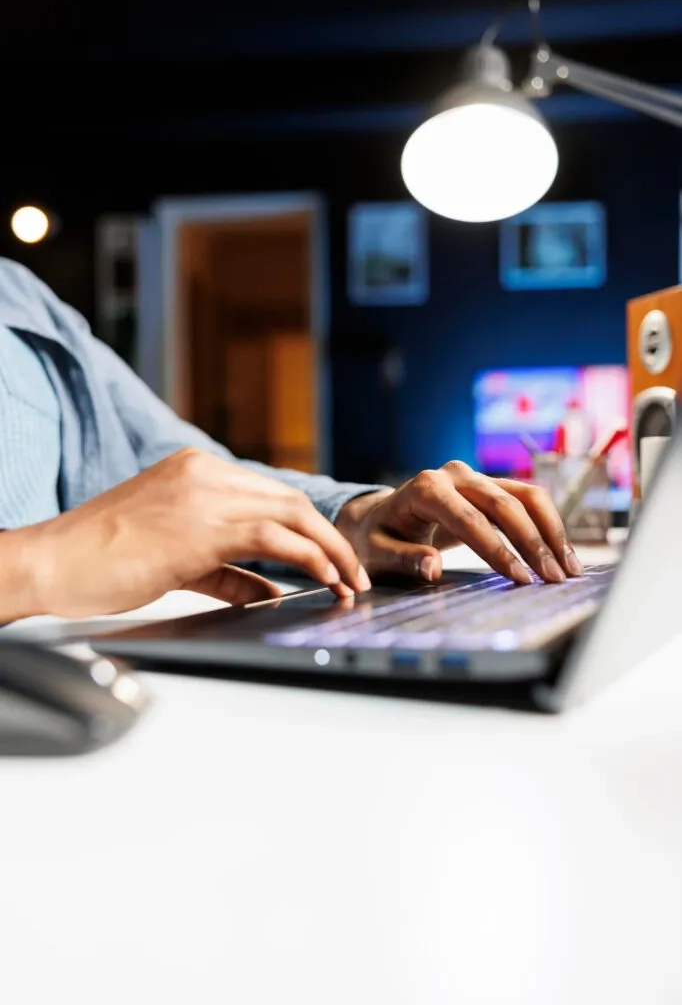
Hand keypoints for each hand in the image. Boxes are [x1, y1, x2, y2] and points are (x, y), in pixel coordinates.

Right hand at [21, 449, 370, 617]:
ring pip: (291, 514)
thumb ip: (227, 571)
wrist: (51, 562)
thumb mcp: (174, 559)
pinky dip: (310, 558)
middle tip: (353, 573)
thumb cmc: (100, 562)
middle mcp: (204, 473)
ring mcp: (203, 495)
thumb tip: (269, 590)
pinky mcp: (202, 527)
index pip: (270, 494)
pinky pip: (274, 538)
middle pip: (290, 500)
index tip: (331, 557)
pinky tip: (326, 580)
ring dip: (330, 551)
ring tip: (349, 583)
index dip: (308, 527)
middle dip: (329, 539)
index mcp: (196, 470)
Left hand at [336, 461, 583, 584]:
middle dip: (533, 543)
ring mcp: (475, 477)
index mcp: (425, 488)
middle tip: (553, 578)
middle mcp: (454, 475)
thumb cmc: (379, 538)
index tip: (520, 578)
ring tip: (569, 568)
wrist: (381, 517)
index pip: (469, 519)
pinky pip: (527, 499)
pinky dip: (548, 524)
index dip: (497, 549)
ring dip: (551, 531)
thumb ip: (404, 559)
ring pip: (525, 496)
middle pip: (505, 504)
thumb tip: (432, 568)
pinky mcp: (491, 485)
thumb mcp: (379, 553)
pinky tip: (563, 552)